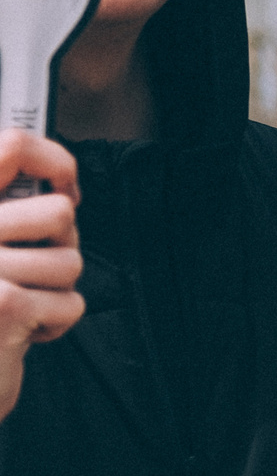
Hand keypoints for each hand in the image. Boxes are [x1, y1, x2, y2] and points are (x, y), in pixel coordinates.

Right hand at [0, 130, 80, 424]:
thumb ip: (6, 209)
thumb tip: (63, 187)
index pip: (13, 145)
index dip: (56, 161)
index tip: (65, 187)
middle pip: (59, 212)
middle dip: (61, 244)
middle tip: (33, 265)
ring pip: (70, 261)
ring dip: (55, 288)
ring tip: (19, 302)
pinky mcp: (4, 306)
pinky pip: (71, 303)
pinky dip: (56, 323)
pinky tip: (21, 330)